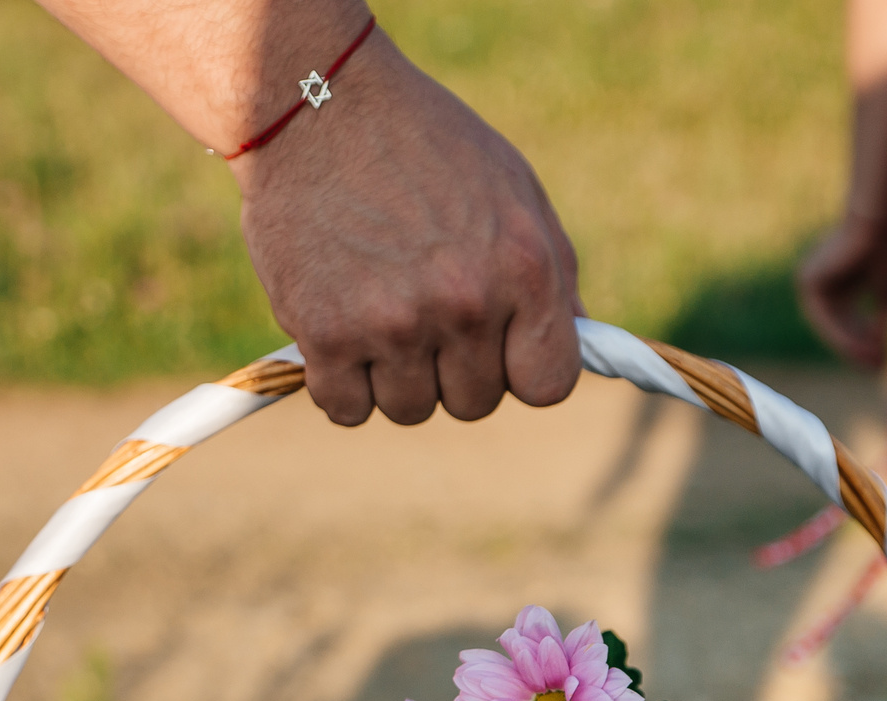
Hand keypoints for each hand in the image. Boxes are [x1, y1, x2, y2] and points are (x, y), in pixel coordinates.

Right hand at [229, 36, 581, 426]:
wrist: (315, 105)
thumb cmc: (421, 143)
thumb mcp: (513, 187)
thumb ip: (551, 273)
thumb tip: (572, 342)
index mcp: (523, 268)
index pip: (548, 385)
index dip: (520, 370)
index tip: (497, 347)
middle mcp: (465, 303)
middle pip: (474, 403)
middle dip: (452, 368)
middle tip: (422, 305)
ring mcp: (394, 324)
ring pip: (409, 409)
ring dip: (394, 375)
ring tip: (377, 306)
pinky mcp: (326, 335)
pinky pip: (347, 409)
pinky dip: (340, 383)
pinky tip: (338, 330)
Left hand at [797, 212, 886, 370]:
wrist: (879, 220)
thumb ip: (881, 322)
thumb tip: (883, 356)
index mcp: (839, 280)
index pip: (849, 321)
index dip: (867, 343)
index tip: (884, 361)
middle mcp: (822, 281)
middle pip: (839, 327)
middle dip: (859, 349)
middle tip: (879, 366)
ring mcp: (809, 280)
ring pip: (830, 326)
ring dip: (853, 346)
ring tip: (876, 359)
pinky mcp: (807, 281)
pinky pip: (823, 318)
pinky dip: (842, 334)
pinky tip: (864, 347)